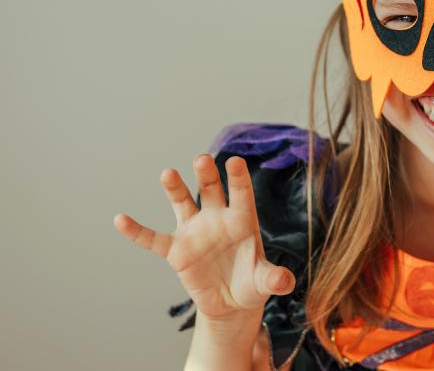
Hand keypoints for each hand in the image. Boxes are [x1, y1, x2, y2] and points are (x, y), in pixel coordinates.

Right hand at [114, 154, 295, 321]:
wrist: (232, 303)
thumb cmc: (252, 284)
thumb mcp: (265, 282)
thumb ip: (274, 279)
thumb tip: (285, 281)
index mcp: (243, 220)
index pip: (242, 194)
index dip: (238, 178)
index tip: (236, 161)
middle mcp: (218, 218)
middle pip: (211, 190)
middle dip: (207, 174)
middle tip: (202, 159)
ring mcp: (195, 231)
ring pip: (183, 203)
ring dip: (175, 189)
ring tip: (168, 173)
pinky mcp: (177, 251)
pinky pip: (154, 239)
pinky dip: (137, 231)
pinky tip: (120, 220)